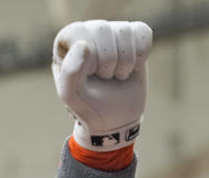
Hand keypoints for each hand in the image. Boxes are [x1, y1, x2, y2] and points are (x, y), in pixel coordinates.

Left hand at [52, 20, 152, 150]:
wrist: (116, 118)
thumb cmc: (89, 106)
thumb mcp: (72, 96)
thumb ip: (69, 73)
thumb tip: (84, 45)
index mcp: (65, 45)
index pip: (77, 32)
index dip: (88, 56)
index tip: (90, 74)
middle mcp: (87, 34)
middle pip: (102, 29)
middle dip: (107, 61)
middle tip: (104, 77)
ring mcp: (111, 33)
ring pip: (123, 30)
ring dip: (124, 62)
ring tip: (115, 75)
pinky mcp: (133, 36)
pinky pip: (142, 32)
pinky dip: (140, 56)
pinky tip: (130, 68)